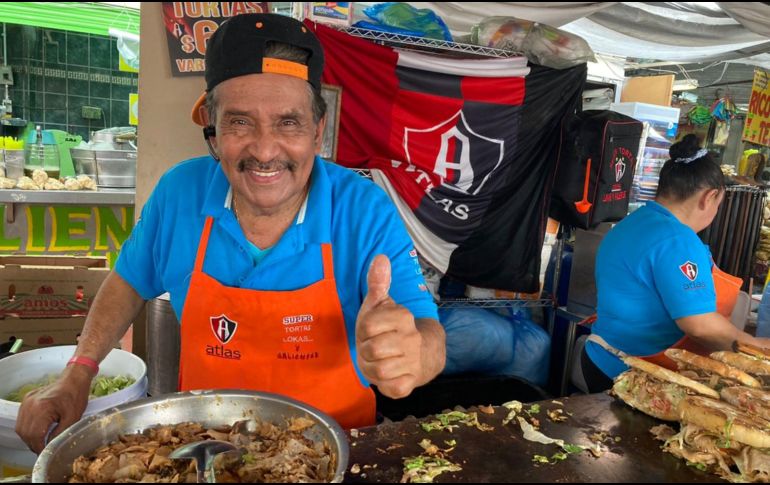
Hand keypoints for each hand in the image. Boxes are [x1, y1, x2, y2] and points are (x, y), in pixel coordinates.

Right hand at [15, 364, 91, 452]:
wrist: (74, 379)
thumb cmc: (76, 396)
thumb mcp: (73, 418)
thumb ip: (59, 434)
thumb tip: (49, 446)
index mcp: (42, 408)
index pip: (34, 435)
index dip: (38, 447)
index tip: (45, 453)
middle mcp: (30, 404)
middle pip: (25, 433)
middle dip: (33, 444)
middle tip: (43, 449)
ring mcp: (27, 401)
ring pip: (21, 427)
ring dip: (29, 437)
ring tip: (40, 441)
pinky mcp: (26, 400)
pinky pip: (22, 419)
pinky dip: (28, 427)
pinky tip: (37, 431)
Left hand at [356, 255, 422, 398]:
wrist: (423, 355)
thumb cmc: (392, 329)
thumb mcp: (381, 305)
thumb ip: (378, 283)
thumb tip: (380, 257)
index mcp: (403, 317)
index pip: (368, 325)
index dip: (363, 331)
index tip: (371, 332)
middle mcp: (411, 339)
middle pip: (372, 350)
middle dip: (366, 352)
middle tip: (372, 350)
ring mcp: (413, 362)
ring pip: (379, 370)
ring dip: (372, 369)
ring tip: (378, 363)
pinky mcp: (411, 384)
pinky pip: (391, 388)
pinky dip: (384, 385)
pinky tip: (388, 376)